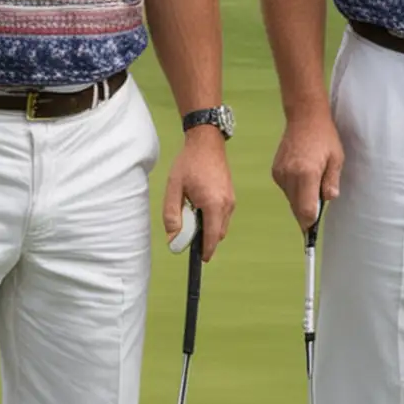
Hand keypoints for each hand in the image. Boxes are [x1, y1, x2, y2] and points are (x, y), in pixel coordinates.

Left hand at [163, 126, 234, 260]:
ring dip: (207, 227)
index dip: (205, 251)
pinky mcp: (231, 197)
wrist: (207, 143)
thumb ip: (172, 216)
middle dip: (204, 239)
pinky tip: (198, 205)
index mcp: (213, 205)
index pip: (212, 238)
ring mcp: (231, 201)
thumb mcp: (173, 189)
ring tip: (191, 212)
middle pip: (217, 234)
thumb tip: (173, 238)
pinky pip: (222, 216)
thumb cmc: (189, 164)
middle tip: (186, 230)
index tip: (199, 260)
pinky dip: (212, 218)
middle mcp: (226, 205)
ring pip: (221, 226)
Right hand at [272, 107, 343, 231]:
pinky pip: (286, 190)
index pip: (306, 210)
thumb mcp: (336, 159)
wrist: (304, 118)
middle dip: (307, 213)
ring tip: (313, 183)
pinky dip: (295, 190)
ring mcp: (280, 174)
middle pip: (296, 209)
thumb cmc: (324, 137)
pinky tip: (304, 176)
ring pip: (291, 200)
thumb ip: (331, 182)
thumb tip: (328, 200)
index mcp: (306, 174)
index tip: (313, 231)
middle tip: (317, 212)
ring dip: (301, 201)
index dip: (311, 223)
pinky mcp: (275, 171)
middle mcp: (290, 176)